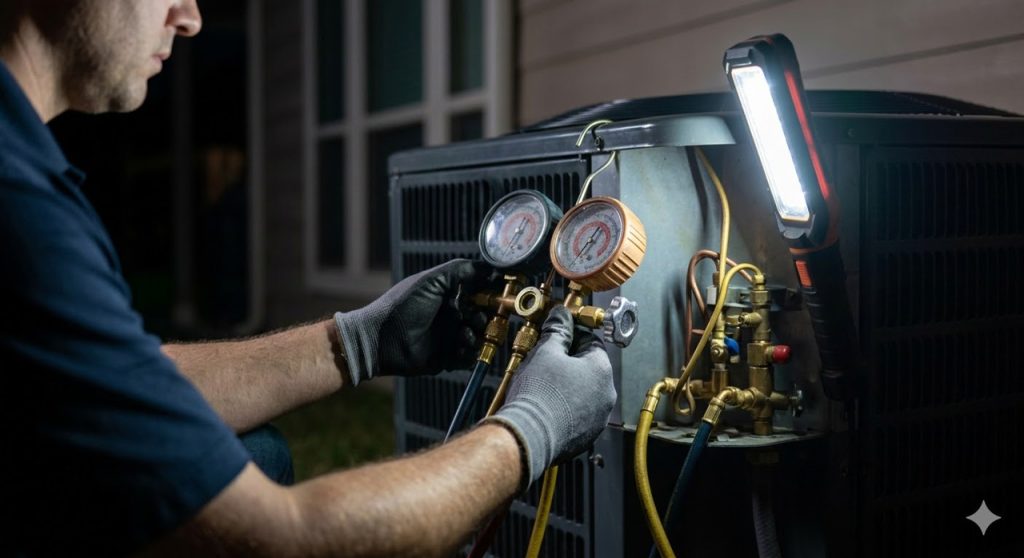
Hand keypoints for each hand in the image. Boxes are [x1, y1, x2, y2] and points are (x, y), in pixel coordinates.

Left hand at [334, 259, 491, 384]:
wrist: (380, 339)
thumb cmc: (402, 306)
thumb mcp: (431, 281)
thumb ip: (461, 270)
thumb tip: (491, 267)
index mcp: (447, 295)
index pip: (477, 292)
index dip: (489, 293)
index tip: (499, 293)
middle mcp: (450, 315)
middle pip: (482, 316)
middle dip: (485, 317)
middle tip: (479, 318)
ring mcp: (448, 337)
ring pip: (477, 337)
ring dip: (477, 335)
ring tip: (465, 334)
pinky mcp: (446, 358)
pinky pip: (467, 358)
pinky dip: (468, 353)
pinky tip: (460, 347)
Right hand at [484, 306, 614, 484]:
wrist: (528, 436)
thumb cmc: (538, 394)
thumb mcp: (545, 352)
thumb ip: (557, 330)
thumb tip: (561, 315)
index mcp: (602, 370)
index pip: (591, 341)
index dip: (571, 335)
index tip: (556, 335)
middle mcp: (606, 395)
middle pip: (588, 368)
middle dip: (567, 361)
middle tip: (544, 359)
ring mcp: (598, 419)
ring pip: (583, 393)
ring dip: (567, 385)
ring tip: (542, 384)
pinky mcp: (585, 437)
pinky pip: (577, 415)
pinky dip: (564, 408)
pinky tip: (545, 405)